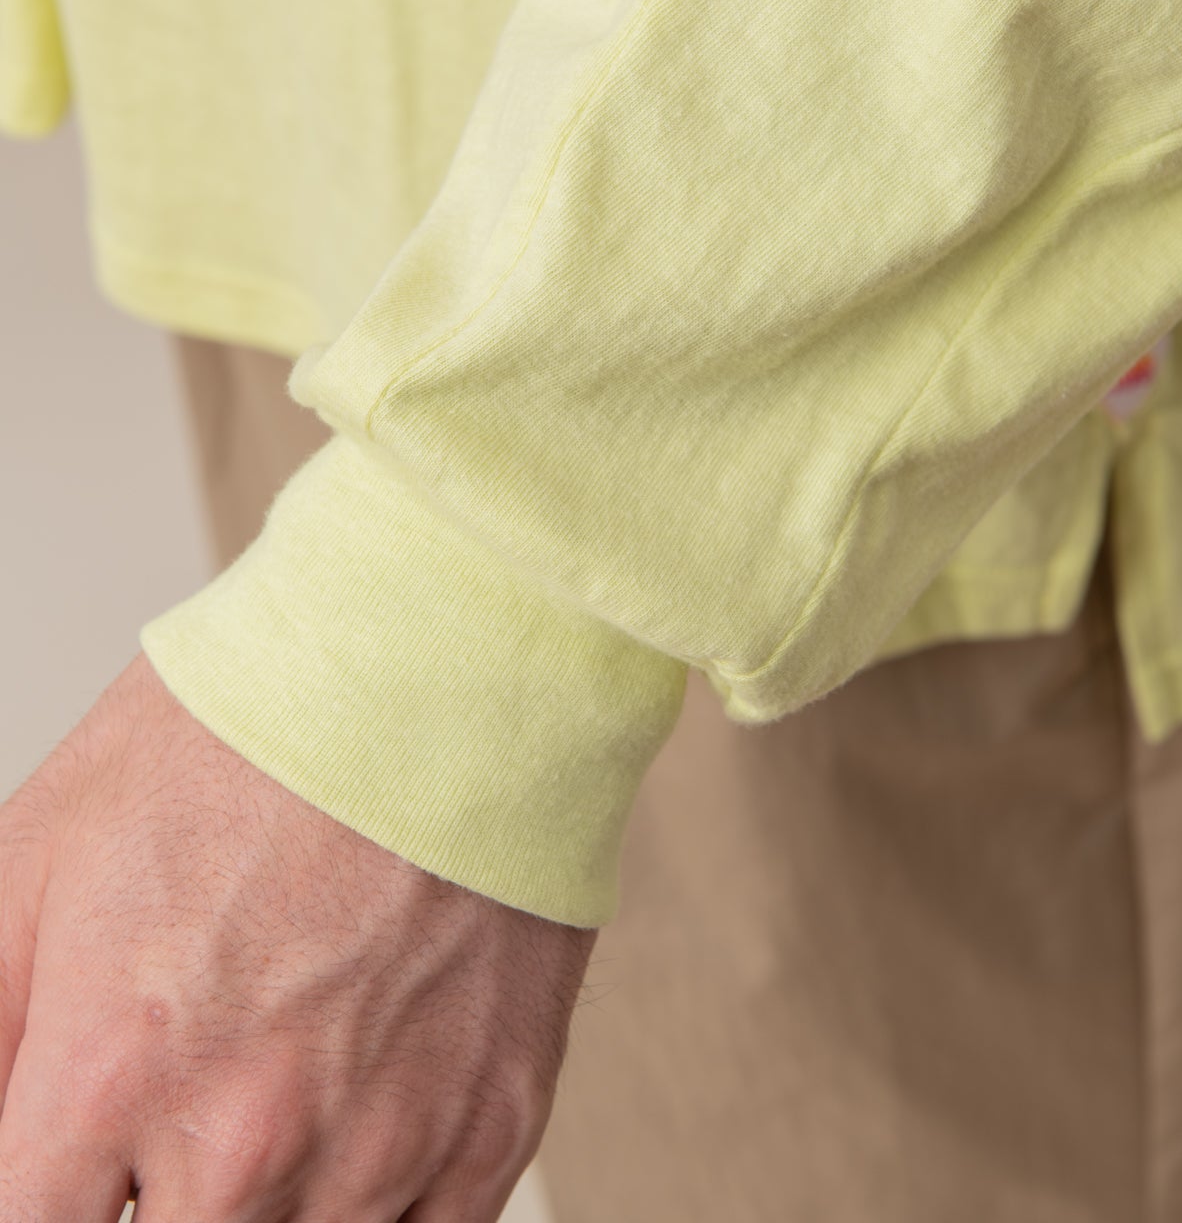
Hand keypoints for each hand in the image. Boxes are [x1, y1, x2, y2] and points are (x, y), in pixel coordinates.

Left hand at [0, 653, 593, 1220]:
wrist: (442, 659)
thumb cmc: (252, 728)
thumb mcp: (41, 848)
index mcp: (112, 1072)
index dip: (43, 1200)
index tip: (69, 1168)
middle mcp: (247, 1139)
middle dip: (148, 1196)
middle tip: (165, 1130)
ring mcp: (383, 1142)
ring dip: (260, 1207)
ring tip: (264, 1097)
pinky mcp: (492, 1124)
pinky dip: (374, 1213)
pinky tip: (353, 1125)